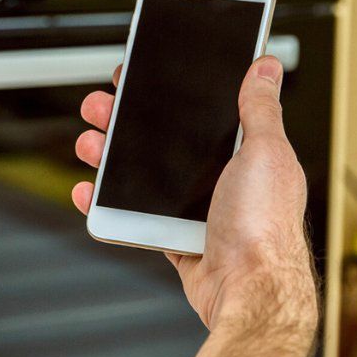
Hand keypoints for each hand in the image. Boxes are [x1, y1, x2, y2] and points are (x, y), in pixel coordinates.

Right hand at [73, 57, 315, 331]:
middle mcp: (221, 179)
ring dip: (110, 157)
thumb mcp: (266, 151)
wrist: (248, 288)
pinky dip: (107, 204)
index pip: (201, 113)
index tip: (140, 80)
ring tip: (90, 144)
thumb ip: (261, 108)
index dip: (169, 94)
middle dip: (126, 121)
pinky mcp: (175, 237)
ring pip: (143, 176)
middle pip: (164, 141)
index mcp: (245, 153)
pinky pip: (134, 215)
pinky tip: (91, 191)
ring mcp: (196, 209)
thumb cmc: (265, 226)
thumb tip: (267, 68)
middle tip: (101, 107)